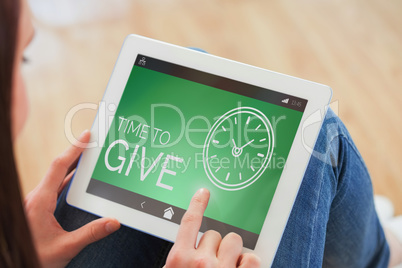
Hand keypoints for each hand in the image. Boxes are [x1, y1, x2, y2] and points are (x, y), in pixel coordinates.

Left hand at [24, 130, 119, 267]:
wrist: (17, 264)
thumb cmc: (35, 257)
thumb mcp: (65, 247)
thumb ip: (91, 233)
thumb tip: (113, 222)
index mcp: (40, 201)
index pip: (59, 167)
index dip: (74, 149)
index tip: (86, 136)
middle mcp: (36, 198)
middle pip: (58, 167)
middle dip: (75, 152)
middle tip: (91, 141)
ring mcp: (36, 202)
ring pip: (55, 176)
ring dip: (71, 165)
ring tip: (87, 156)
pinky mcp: (38, 207)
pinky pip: (54, 186)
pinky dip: (67, 178)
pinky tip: (77, 180)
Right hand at [164, 188, 260, 267]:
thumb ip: (179, 257)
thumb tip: (187, 245)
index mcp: (179, 260)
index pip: (189, 222)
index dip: (197, 204)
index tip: (203, 193)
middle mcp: (200, 263)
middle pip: (214, 233)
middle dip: (214, 246)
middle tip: (211, 263)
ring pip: (234, 240)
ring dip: (231, 252)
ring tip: (226, 267)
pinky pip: (252, 258)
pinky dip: (248, 262)